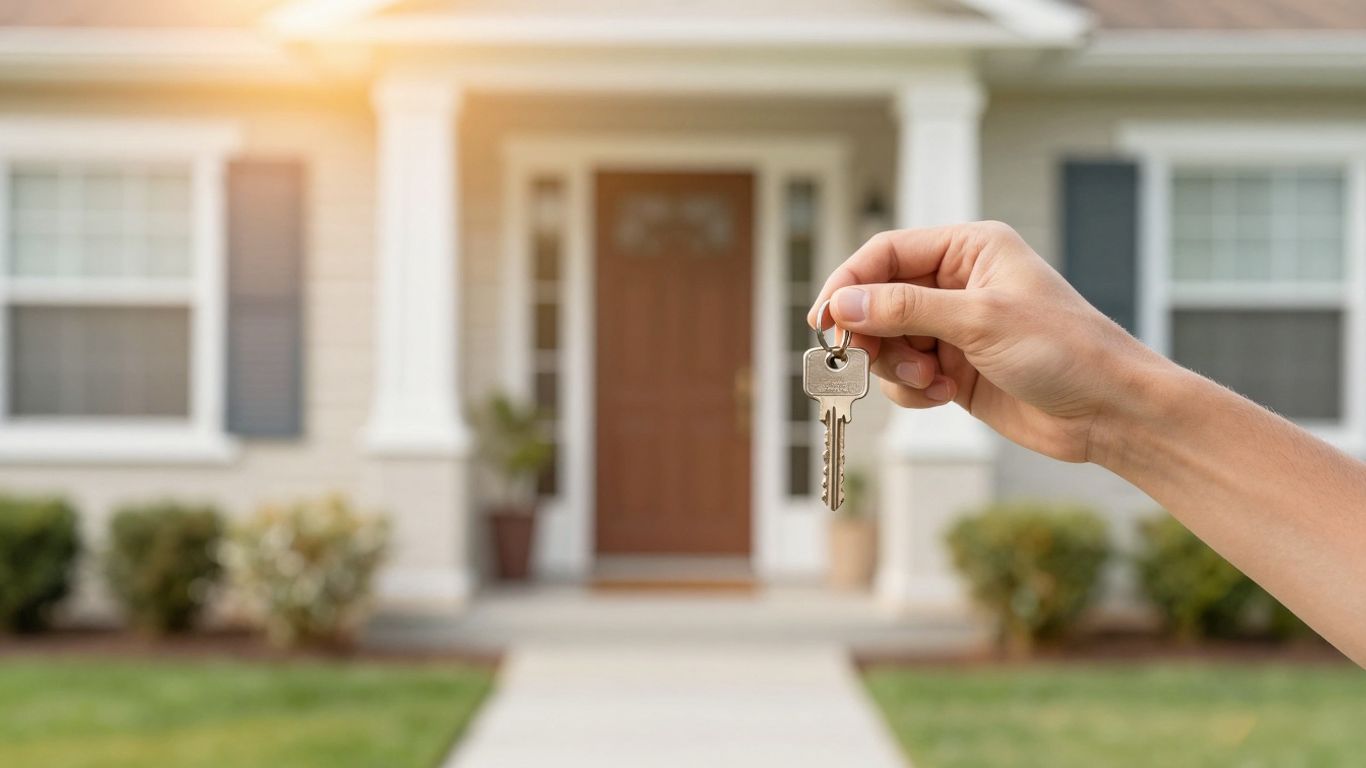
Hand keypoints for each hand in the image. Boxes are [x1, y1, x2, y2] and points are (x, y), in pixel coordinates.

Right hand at [808, 221, 1165, 462]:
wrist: (1109, 411)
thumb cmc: (1064, 349)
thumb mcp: (980, 320)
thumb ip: (905, 309)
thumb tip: (842, 305)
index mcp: (969, 249)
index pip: (887, 254)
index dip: (849, 284)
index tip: (824, 319)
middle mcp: (958, 284)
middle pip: (878, 300)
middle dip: (871, 333)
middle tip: (865, 358)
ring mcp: (954, 329)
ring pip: (887, 342)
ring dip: (894, 366)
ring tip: (928, 380)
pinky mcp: (954, 370)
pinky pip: (905, 376)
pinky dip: (912, 389)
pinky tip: (943, 396)